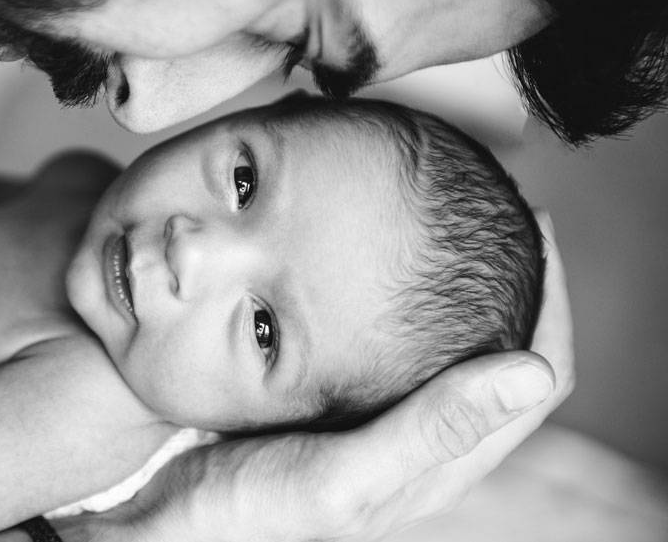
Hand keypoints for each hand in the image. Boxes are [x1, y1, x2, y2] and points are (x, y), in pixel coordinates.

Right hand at [50, 210, 573, 541]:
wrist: (164, 512)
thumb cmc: (250, 508)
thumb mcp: (342, 479)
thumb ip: (433, 429)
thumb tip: (535, 371)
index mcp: (440, 459)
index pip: (536, 374)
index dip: (553, 301)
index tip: (539, 225)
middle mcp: (418, 433)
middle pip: (498, 345)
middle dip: (509, 276)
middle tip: (496, 206)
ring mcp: (375, 412)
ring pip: (444, 336)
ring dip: (454, 280)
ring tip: (444, 218)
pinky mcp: (334, 396)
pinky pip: (386, 332)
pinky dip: (393, 290)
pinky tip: (367, 255)